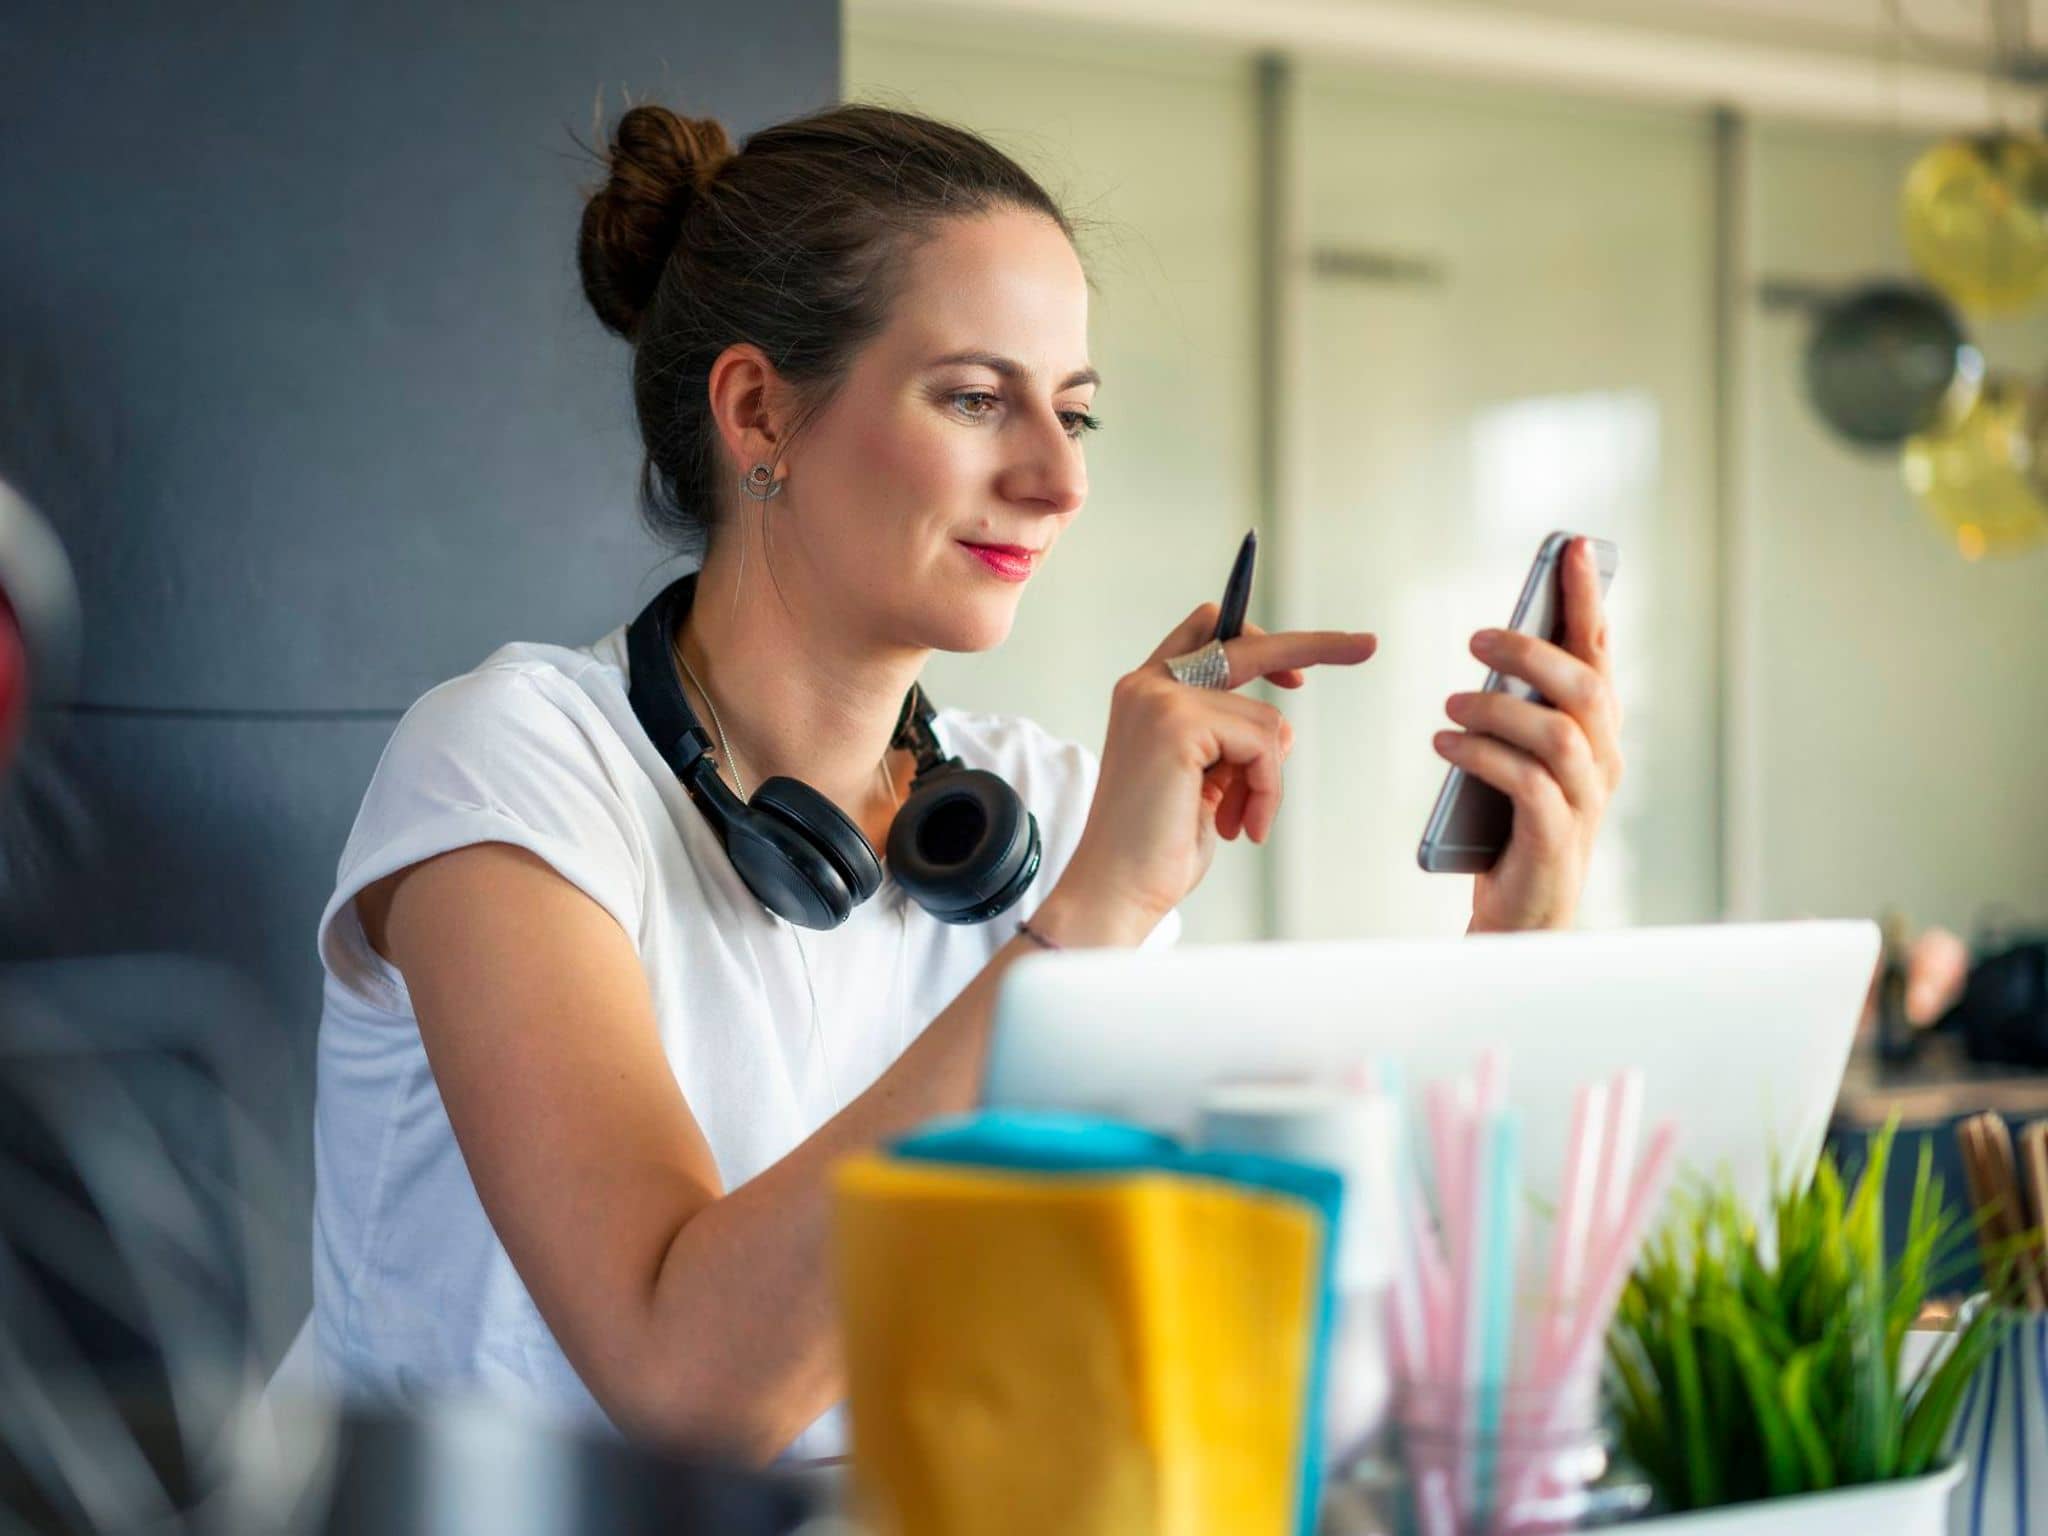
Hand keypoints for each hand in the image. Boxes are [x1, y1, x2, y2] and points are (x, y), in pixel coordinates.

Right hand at [1040, 603, 1376, 943]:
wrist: (1116, 889)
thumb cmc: (1154, 848)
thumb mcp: (1206, 785)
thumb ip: (1232, 745)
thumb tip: (1283, 731)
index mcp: (1146, 697)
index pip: (1207, 636)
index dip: (1257, 640)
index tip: (1300, 669)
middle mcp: (1147, 686)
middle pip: (1246, 643)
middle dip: (1314, 645)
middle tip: (1365, 645)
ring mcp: (1160, 699)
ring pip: (1266, 720)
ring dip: (1267, 780)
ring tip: (1241, 821)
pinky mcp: (1178, 721)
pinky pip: (1263, 743)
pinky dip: (1265, 789)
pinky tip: (1240, 823)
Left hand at [1435, 537, 1622, 933]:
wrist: (1522, 916)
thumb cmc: (1515, 828)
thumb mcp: (1519, 756)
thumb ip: (1518, 710)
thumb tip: (1492, 649)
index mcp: (1597, 733)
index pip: (1599, 654)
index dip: (1587, 599)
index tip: (1570, 548)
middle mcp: (1602, 762)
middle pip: (1583, 688)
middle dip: (1531, 652)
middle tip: (1475, 639)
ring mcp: (1584, 803)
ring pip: (1559, 735)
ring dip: (1499, 710)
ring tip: (1449, 706)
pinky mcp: (1556, 840)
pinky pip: (1529, 786)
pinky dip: (1484, 758)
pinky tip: (1445, 745)